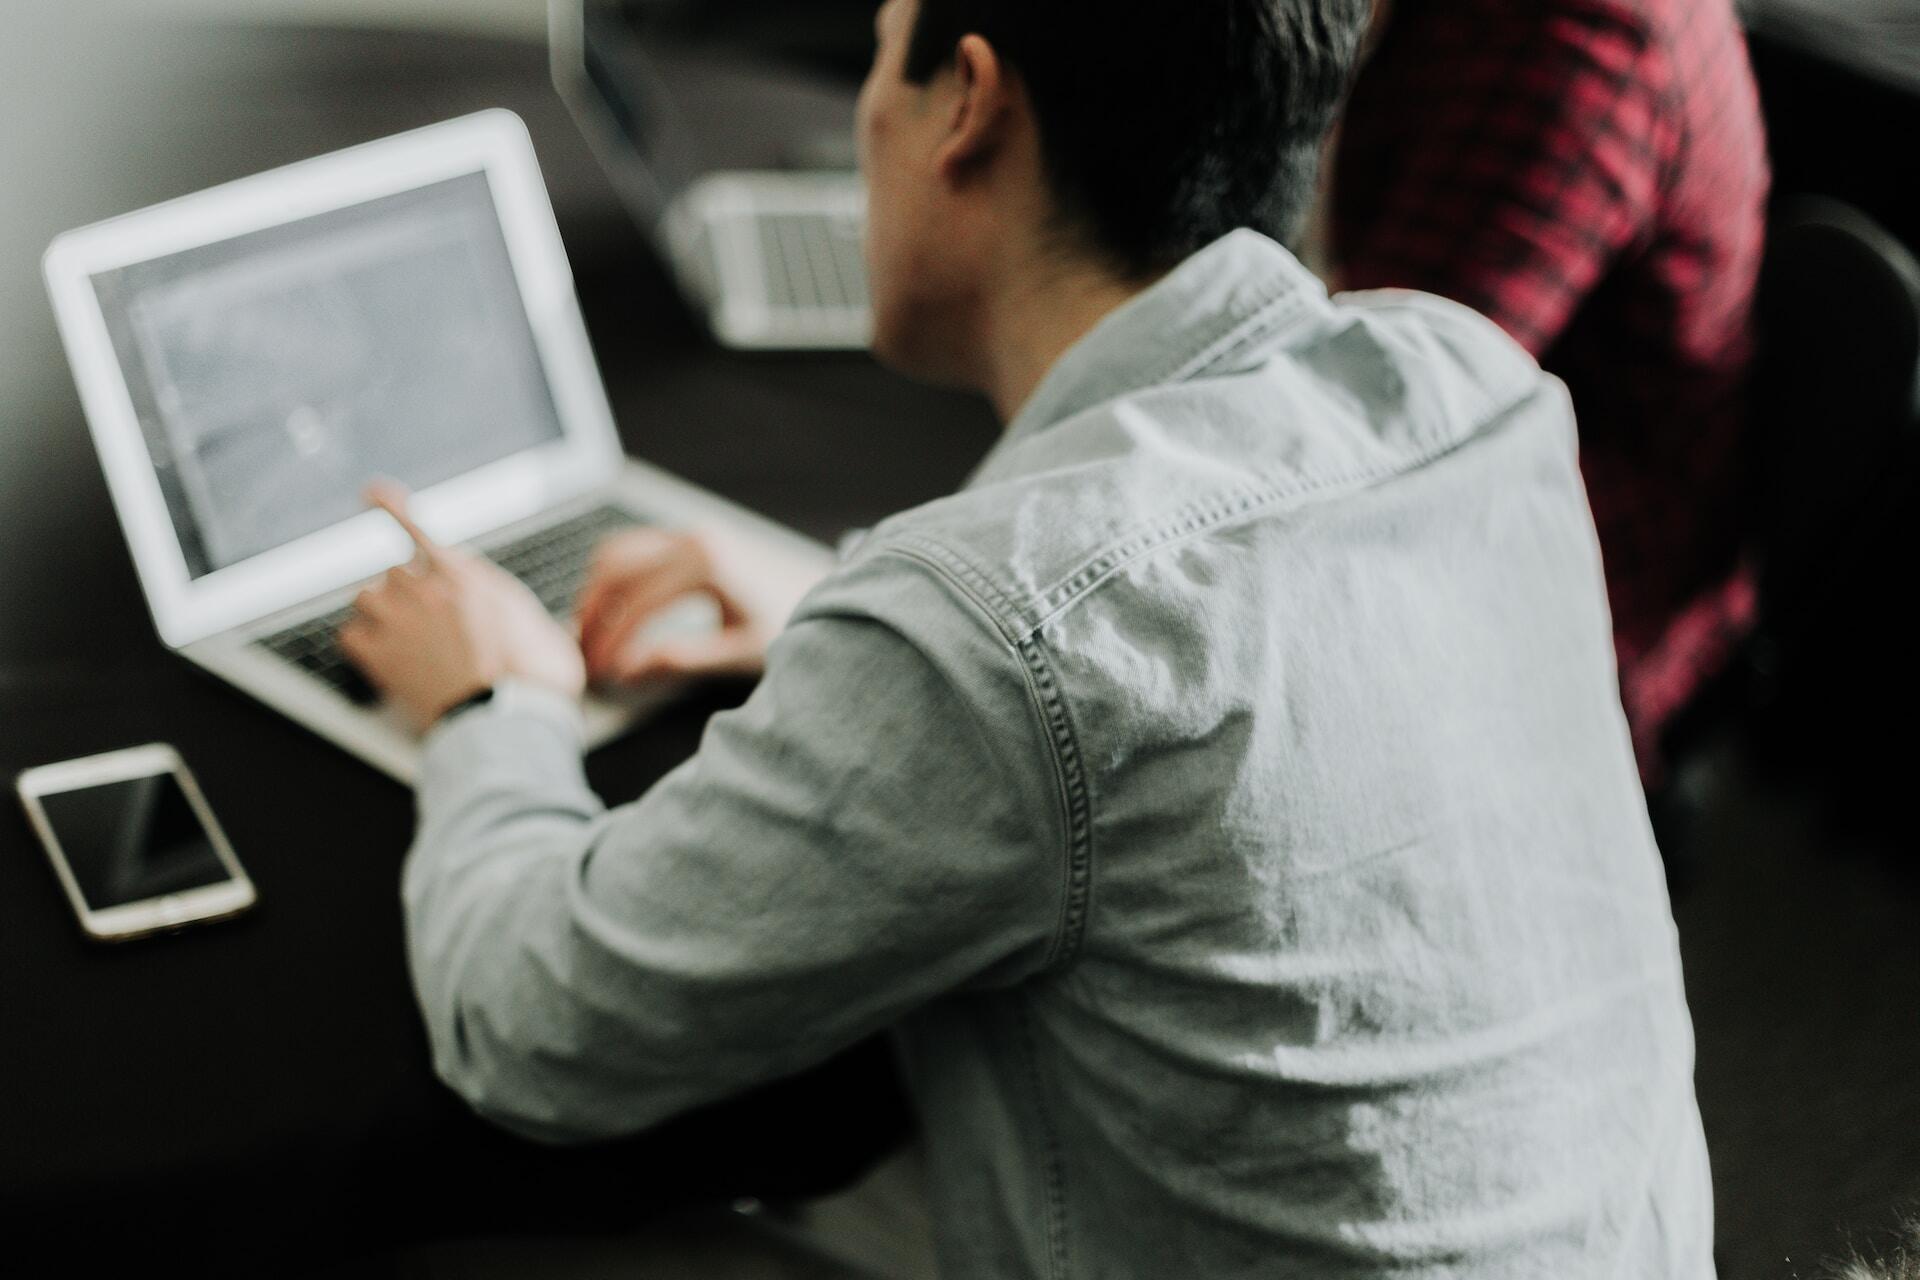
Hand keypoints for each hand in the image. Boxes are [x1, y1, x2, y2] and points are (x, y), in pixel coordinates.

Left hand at [340, 485, 585, 730]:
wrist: (510, 718)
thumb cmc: (536, 679)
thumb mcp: (547, 631)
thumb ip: (531, 616)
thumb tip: (551, 627)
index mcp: (468, 576)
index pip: (417, 530)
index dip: (392, 507)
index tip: (373, 491)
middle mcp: (428, 589)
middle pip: (395, 571)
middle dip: (407, 593)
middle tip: (426, 623)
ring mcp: (400, 620)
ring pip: (366, 597)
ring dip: (380, 614)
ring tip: (401, 639)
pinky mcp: (380, 655)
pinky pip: (351, 635)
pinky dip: (362, 644)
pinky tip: (381, 656)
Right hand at [575, 526, 823, 685]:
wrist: (821, 593)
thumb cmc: (789, 621)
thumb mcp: (742, 650)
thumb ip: (685, 660)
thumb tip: (630, 671)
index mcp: (707, 564)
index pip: (639, 604)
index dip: (614, 643)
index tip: (602, 674)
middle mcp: (693, 538)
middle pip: (615, 570)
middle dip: (593, 617)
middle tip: (585, 658)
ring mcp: (688, 532)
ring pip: (616, 553)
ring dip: (595, 594)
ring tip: (590, 638)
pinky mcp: (687, 537)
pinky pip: (632, 548)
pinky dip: (612, 579)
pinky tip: (609, 613)